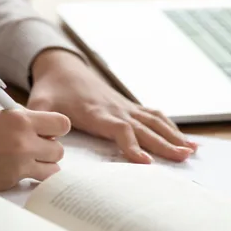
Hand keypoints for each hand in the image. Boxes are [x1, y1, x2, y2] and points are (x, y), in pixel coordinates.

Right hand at [0, 108, 70, 190]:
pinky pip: (32, 181)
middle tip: (34, 148)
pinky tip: (13, 171)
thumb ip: (16, 121)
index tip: (47, 130)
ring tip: (27, 162)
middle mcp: (24, 142)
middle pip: (59, 149)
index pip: (61, 124)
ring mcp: (18, 165)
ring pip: (53, 170)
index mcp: (19, 119)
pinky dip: (28, 178)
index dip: (56, 128)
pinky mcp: (9, 182)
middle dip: (49, 149)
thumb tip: (35, 128)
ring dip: (43, 166)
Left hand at [27, 49, 197, 163]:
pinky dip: (171, 127)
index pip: (119, 129)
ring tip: (191, 151)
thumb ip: (41, 122)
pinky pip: (154, 115)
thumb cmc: (51, 90)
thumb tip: (45, 142)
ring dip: (173, 136)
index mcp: (96, 112)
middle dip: (164, 143)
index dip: (132, 145)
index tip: (144, 162)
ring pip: (154, 121)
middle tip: (182, 158)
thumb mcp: (39, 105)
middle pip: (144, 128)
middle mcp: (115, 109)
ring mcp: (124, 106)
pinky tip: (184, 140)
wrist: (62, 67)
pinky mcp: (128, 106)